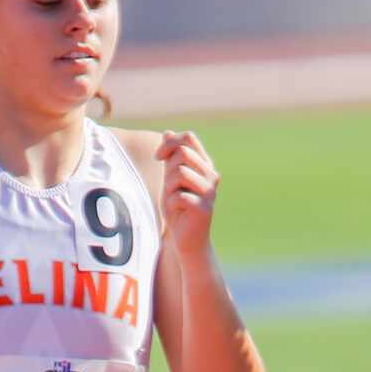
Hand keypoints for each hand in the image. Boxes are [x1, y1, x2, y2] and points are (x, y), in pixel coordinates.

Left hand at [156, 130, 217, 255]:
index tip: (158, 157)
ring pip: (180, 172)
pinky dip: (171, 204)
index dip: (169, 143)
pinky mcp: (204, 208)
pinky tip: (178, 213)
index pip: (188, 138)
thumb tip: (168, 132)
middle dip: (168, 169)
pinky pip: (178, 196)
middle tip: (170, 188)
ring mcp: (210, 191)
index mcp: (205, 165)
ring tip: (174, 201)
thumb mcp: (171, 179)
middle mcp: (212, 175)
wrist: (186, 238)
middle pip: (182, 153)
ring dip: (169, 188)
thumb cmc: (178, 208)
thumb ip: (171, 158)